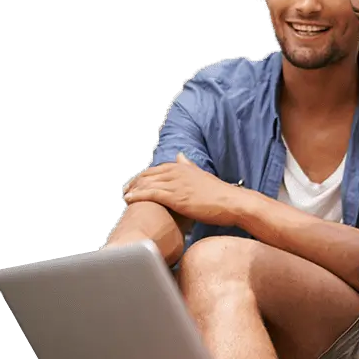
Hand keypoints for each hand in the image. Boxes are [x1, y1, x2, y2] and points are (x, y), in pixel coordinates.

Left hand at [123, 153, 247, 227]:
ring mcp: (176, 184)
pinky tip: (129, 199)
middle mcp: (178, 172)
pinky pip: (151, 194)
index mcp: (184, 167)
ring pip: (148, 184)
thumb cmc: (221, 194)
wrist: (233, 203)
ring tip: (125, 196)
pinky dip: (138, 195)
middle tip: (126, 189)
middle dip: (136, 181)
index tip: (137, 182)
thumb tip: (180, 155)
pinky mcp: (176, 197)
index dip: (145, 175)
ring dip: (134, 189)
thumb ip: (189, 166)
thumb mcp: (203, 175)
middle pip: (149, 175)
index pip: (157, 169)